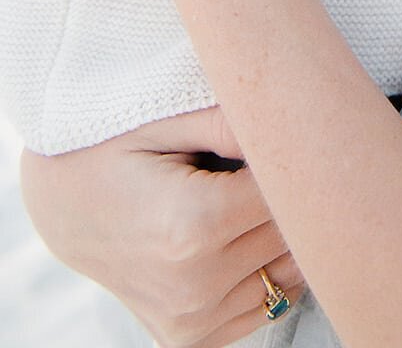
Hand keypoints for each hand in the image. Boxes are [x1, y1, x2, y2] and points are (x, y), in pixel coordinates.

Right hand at [20, 107, 304, 347]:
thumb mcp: (166, 119)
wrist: (63, 205)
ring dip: (282, 234)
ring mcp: (190, 319)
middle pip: (293, 233)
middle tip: (259, 160)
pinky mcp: (190, 338)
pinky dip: (267, 270)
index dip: (293, 158)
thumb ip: (231, 121)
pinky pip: (266, 305)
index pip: (290, 193)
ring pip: (289, 273)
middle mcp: (194, 284)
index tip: (277, 135)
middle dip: (290, 194)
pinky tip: (240, 236)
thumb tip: (292, 127)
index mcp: (193, 225)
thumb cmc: (114, 149)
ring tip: (244, 198)